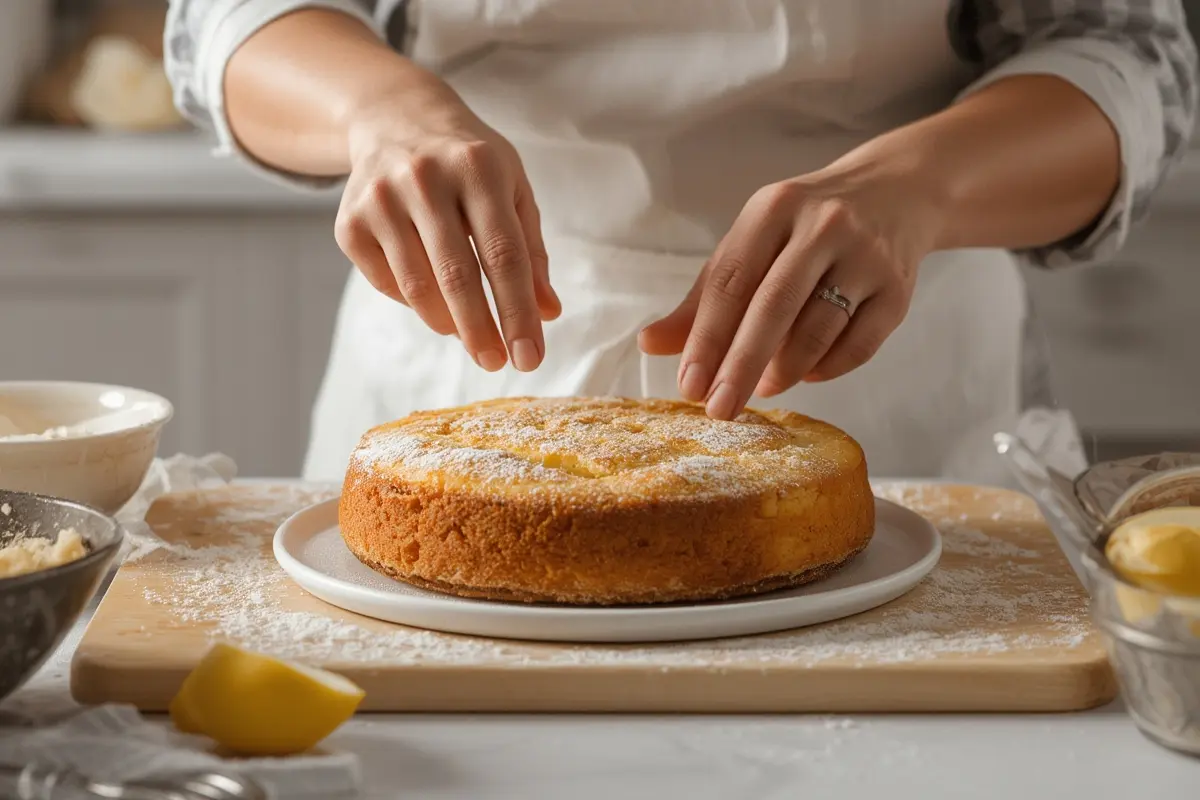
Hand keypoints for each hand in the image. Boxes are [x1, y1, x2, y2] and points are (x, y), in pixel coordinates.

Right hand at [335, 77, 559, 371]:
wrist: (394, 118)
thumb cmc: (469, 163)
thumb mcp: (511, 189)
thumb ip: (531, 251)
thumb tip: (548, 313)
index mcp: (478, 167)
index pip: (504, 255)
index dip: (518, 312)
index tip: (529, 357)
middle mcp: (425, 178)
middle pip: (456, 275)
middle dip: (481, 330)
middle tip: (497, 364)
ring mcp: (380, 199)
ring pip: (417, 286)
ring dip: (447, 324)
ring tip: (470, 338)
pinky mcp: (349, 221)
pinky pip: (386, 283)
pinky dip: (413, 301)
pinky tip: (431, 297)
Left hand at [639, 157, 943, 419]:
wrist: (896, 194)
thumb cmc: (805, 229)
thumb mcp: (752, 244)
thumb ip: (705, 297)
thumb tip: (649, 345)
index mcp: (773, 209)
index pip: (731, 281)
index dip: (706, 338)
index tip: (689, 386)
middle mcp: (823, 226)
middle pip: (774, 306)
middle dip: (740, 365)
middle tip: (719, 409)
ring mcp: (866, 256)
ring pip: (819, 328)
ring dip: (785, 370)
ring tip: (761, 388)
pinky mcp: (899, 288)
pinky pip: (860, 345)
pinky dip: (827, 368)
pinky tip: (805, 374)